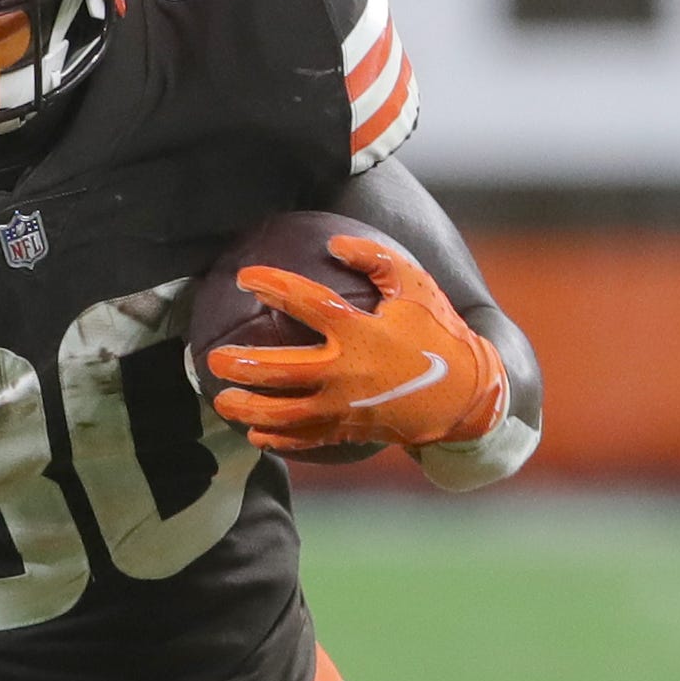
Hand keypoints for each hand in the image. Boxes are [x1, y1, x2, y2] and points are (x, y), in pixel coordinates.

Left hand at [207, 234, 505, 455]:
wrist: (466, 393)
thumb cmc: (437, 334)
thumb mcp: (416, 288)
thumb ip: (377, 260)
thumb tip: (336, 241)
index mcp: (362, 331)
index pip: (308, 304)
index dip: (274, 287)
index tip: (245, 277)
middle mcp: (348, 371)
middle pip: (282, 370)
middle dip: (242, 365)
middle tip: (213, 359)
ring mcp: (346, 406)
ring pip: (285, 413)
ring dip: (248, 408)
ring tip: (221, 400)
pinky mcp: (350, 429)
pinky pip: (305, 439)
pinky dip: (277, 439)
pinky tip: (254, 434)